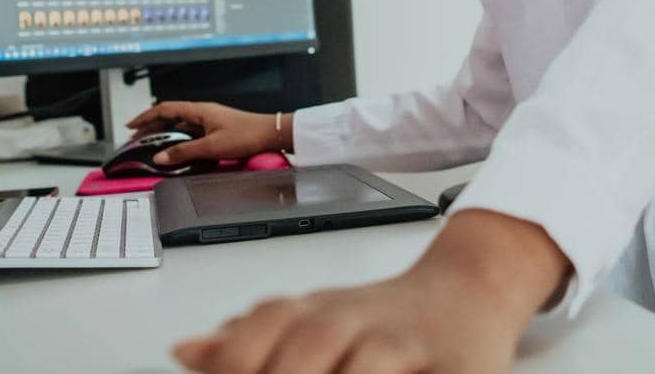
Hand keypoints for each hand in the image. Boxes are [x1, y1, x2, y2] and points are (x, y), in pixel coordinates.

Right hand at [127, 100, 286, 167]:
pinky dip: (180, 141)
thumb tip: (160, 156)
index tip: (131, 125)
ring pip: (181, 126)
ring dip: (165, 135)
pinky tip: (177, 151)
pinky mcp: (217, 131)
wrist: (271, 134)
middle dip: (152, 127)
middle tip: (136, 139)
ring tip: (152, 146)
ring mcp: (210, 122)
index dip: (145, 116)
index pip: (165, 109)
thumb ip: (184, 152)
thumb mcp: (211, 147)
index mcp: (199, 111)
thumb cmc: (246, 135)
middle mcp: (203, 113)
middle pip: (170, 117)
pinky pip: (191, 134)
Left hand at [172, 264, 521, 373]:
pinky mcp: (455, 368)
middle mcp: (355, 324)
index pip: (258, 335)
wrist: (469, 288)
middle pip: (310, 345)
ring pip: (370, 363)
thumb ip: (250, 341)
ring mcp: (404, 346)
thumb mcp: (311, 319)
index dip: (235, 363)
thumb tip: (184, 351)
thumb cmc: (382, 317)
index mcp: (313, 314)